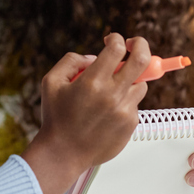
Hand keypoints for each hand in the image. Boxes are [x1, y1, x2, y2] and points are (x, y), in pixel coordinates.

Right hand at [21, 33, 149, 193]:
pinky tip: (106, 113)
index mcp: (92, 81)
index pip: (116, 48)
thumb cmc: (56, 118)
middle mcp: (112, 94)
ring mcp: (124, 110)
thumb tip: (95, 57)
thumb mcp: (51, 82)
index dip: (116, 38)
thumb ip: (71, 61)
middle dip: (141, 45)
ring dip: (130, 80)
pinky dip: (124, 102)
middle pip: (142, 60)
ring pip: (141, 84)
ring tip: (110, 91)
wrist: (63, 154)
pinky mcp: (130, 124)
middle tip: (134, 44)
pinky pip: (135, 104)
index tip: (112, 39)